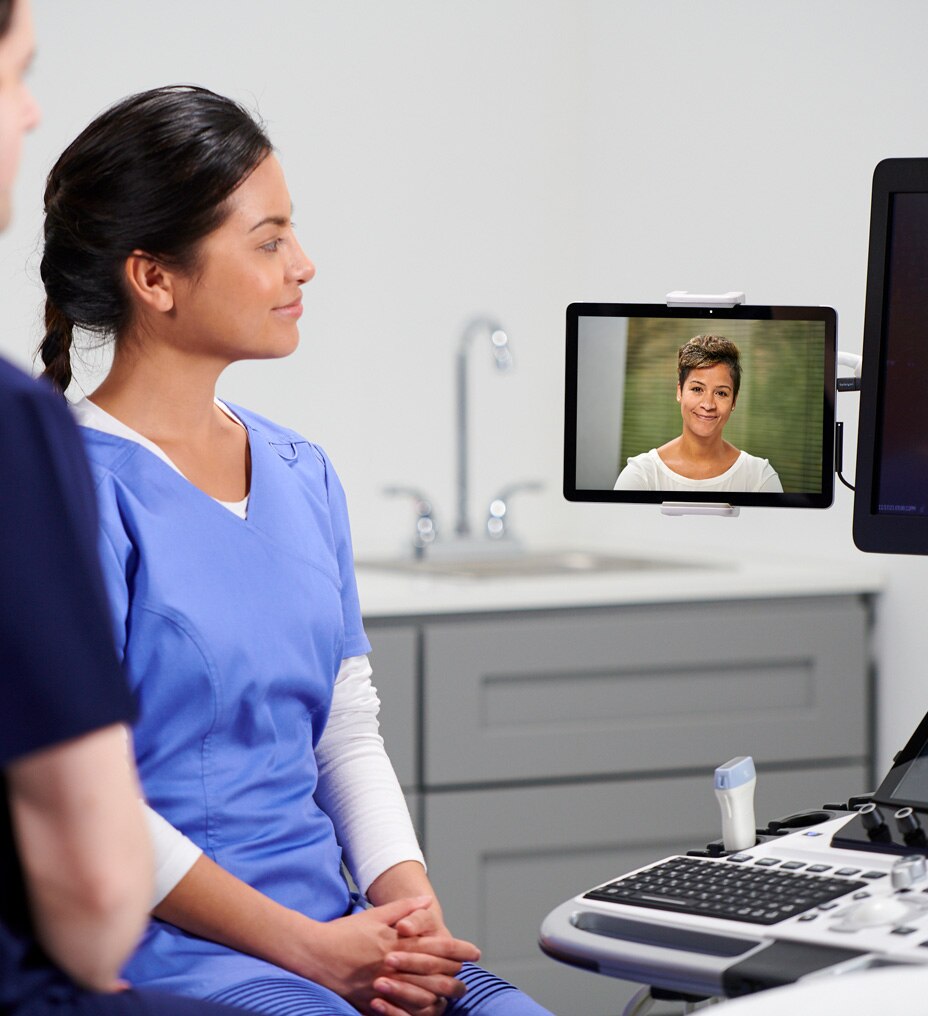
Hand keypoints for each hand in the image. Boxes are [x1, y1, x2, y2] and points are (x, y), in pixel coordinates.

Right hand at [297, 897, 475, 1015]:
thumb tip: (428, 903)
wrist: (314, 952)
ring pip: (420, 996)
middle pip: (433, 974)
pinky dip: (415, 1013)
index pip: (436, 946)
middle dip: (454, 977)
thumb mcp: (375, 915)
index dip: (459, 949)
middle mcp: (393, 964)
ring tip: (451, 997)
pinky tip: (425, 1011)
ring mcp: (382, 985)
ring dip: (440, 997)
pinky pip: (399, 1012)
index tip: (475, 952)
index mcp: (396, 941)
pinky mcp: (370, 1001)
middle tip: (467, 981)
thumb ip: (403, 908)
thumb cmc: (344, 932)